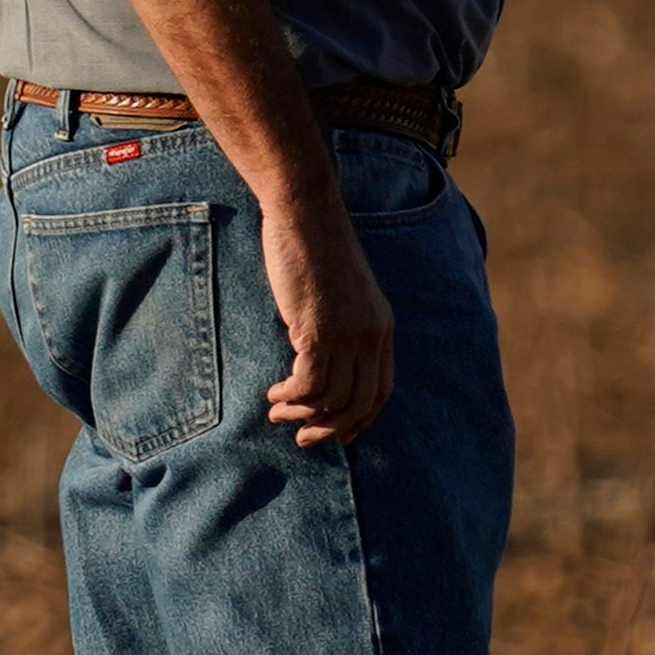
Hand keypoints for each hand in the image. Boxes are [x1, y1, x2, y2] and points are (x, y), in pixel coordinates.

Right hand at [262, 191, 395, 446]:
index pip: (381, 391)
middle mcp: (371, 336)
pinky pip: (308, 384)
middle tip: (304, 439)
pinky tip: (273, 395)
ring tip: (277, 412)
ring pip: (330, 399)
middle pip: (359, 404)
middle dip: (330, 429)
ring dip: (300, 414)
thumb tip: (325, 365)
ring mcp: (347, 334)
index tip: (338, 435)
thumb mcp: (343, 293)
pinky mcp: (318, 331)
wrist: (306, 216)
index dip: (360, 420)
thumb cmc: (316, 250)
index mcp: (382, 328)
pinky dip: (289, 397)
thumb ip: (344, 327)